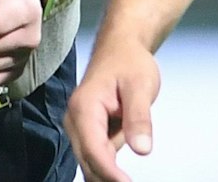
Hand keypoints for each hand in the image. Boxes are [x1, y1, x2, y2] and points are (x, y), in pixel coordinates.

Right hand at [66, 34, 160, 181]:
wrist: (121, 48)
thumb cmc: (129, 62)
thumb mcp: (141, 85)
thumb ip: (139, 117)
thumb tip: (141, 149)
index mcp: (84, 107)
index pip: (94, 149)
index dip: (110, 172)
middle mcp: (75, 120)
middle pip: (88, 161)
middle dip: (107, 179)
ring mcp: (80, 128)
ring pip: (90, 163)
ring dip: (106, 177)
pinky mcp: (89, 133)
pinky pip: (96, 158)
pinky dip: (107, 171)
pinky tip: (120, 179)